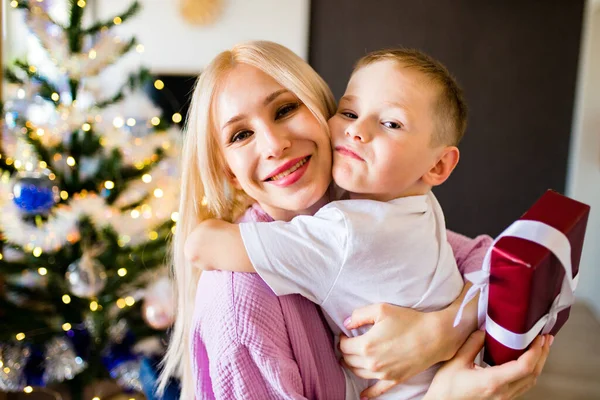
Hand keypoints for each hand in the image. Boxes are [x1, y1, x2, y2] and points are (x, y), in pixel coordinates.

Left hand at [339, 303, 461, 397]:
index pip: (344, 346)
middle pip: (349, 360)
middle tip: (348, 345)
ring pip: (359, 373)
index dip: (342, 339)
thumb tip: (346, 324)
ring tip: (352, 359)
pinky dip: (368, 393)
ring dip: (352, 366)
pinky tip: (362, 395)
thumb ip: (359, 315)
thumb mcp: (381, 309)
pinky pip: (377, 390)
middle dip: (346, 352)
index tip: (346, 334)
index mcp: (366, 345)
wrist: (434, 336)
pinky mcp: (395, 379)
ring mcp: (383, 374)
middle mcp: (372, 363)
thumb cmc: (408, 321)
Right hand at [424, 330, 550, 399]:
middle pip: (533, 374)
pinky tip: (528, 362)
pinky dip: (530, 371)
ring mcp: (504, 398)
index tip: (538, 337)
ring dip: (539, 363)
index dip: (535, 351)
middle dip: (542, 354)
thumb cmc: (446, 388)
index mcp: (493, 382)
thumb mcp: (455, 362)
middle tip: (546, 337)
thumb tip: (485, 329)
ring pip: (530, 381)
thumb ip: (472, 344)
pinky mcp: (502, 399)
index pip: (524, 367)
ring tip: (542, 347)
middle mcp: (503, 392)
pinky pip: (523, 386)